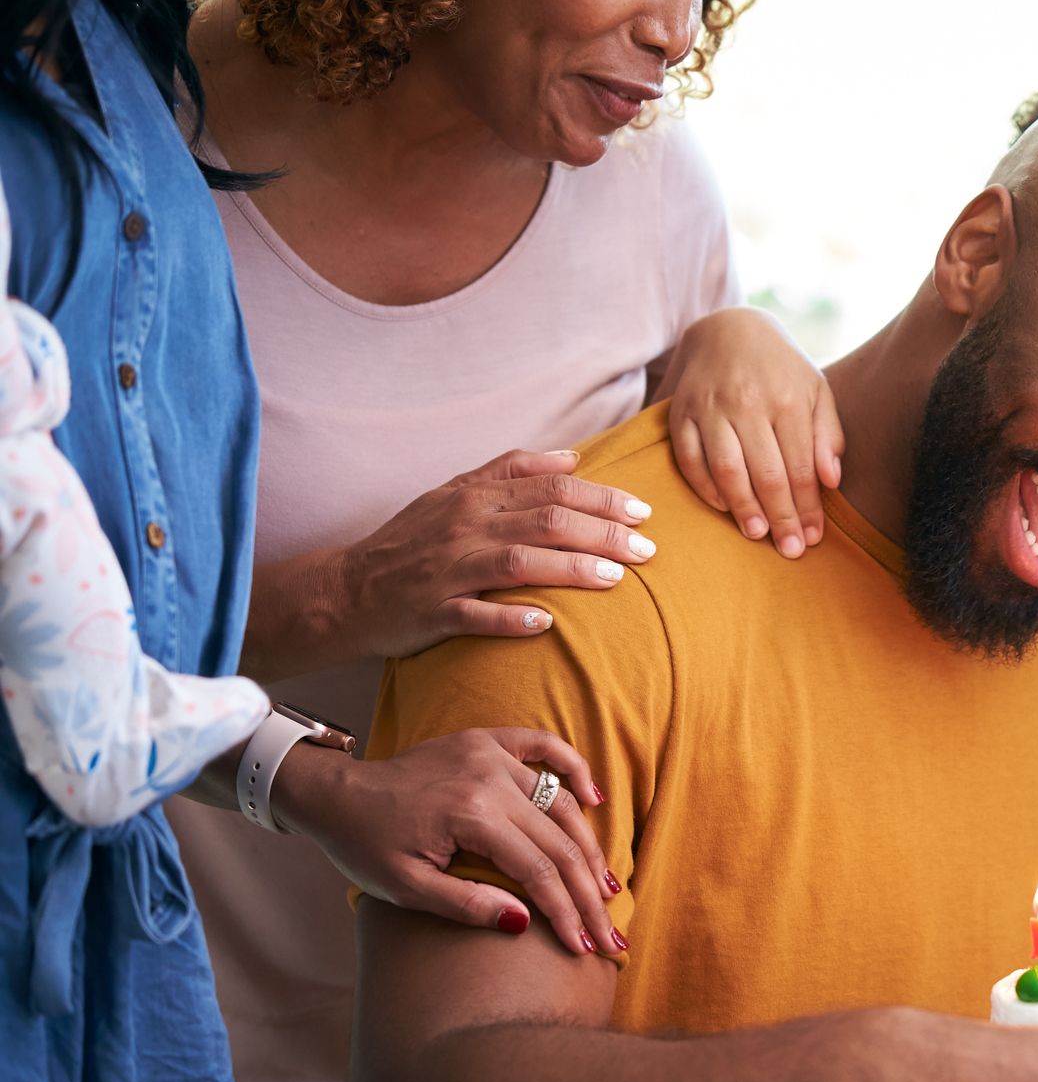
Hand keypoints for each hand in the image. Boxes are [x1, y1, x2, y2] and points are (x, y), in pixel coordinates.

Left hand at [274, 726, 620, 956]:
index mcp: (471, 815)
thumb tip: (525, 922)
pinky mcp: (487, 741)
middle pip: (560, 842)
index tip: (585, 946)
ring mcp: (491, 755)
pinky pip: (544, 747)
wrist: (336, 794)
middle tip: (610, 930)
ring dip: (589, 846)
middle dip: (589, 892)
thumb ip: (466, 904)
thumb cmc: (365, 846)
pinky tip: (594, 797)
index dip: (567, 913)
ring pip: (561, 803)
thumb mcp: (406, 888)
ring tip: (610, 885)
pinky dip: (573, 768)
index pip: (538, 871)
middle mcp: (490, 779)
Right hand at [336, 448, 655, 659]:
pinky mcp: (431, 612)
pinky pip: (474, 615)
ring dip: (570, 569)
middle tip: (646, 550)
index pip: (551, 487)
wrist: (345, 589)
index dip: (601, 498)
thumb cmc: (412, 540)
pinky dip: (509, 618)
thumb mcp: (456, 492)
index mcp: (475, 495)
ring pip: (517, 563)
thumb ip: (513, 470)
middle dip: (602, 533)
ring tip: (614, 578)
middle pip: (545, 521)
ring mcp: (447, 569)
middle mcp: (464, 526)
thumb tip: (573, 456)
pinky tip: (544, 624)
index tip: (642, 512)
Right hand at [665, 307, 842, 558]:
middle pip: (766, 474)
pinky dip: (706, 487)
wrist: (728, 326)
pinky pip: (690, 459)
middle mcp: (748, 403)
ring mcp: (710, 407)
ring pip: (727, 469)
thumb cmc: (781, 368)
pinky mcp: (681, 412)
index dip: (808, 507)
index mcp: (788, 399)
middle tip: (789, 550)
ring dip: (743, 508)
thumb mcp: (816, 390)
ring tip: (757, 534)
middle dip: (781, 517)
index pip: (801, 468)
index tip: (814, 538)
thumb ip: (827, 435)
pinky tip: (724, 508)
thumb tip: (832, 481)